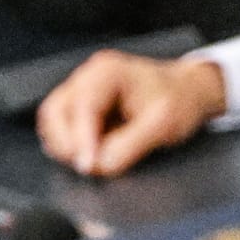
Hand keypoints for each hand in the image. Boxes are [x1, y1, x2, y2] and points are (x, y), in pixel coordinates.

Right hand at [36, 52, 227, 176]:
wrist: (186, 93)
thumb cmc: (178, 100)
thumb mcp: (163, 125)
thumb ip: (130, 146)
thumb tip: (100, 166)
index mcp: (108, 72)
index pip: (83, 106)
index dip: (81, 139)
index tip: (88, 166)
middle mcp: (88, 77)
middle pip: (55, 112)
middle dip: (67, 144)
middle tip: (88, 167)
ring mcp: (81, 91)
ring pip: (52, 122)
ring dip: (65, 146)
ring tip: (91, 162)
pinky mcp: (81, 109)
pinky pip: (61, 129)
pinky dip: (69, 146)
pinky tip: (90, 155)